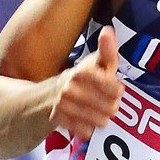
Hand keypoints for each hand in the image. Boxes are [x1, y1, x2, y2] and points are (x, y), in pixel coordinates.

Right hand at [49, 26, 121, 140]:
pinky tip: (88, 124)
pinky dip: (88, 129)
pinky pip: (83, 129)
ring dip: (101, 119)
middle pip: (105, 103)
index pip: (106, 82)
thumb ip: (106, 52)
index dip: (114, 88)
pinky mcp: (57, 119)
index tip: (118, 90)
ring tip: (102, 116)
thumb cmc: (78, 81)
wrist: (42, 99)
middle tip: (111, 106)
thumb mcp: (92, 65)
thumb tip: (108, 30)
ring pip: (96, 118)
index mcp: (80, 72)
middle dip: (111, 106)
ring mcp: (62, 104)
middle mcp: (69, 86)